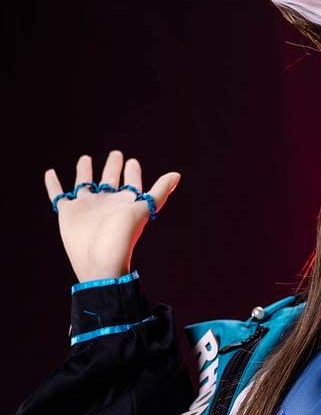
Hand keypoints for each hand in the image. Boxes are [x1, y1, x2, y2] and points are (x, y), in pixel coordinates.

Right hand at [44, 150, 180, 282]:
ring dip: (84, 171)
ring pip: (84, 184)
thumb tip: (177, 174)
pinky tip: (50, 173)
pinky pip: (58, 194)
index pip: (131, 183)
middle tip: (116, 153)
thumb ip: (159, 192)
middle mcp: (106, 203)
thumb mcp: (143, 209)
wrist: (99, 261)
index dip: (133, 173)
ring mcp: (86, 207)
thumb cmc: (122, 237)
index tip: (132, 161)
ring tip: (85, 158)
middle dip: (113, 167)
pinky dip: (53, 184)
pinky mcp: (67, 212)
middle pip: (109, 180)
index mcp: (124, 203)